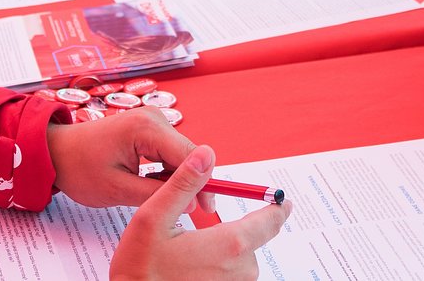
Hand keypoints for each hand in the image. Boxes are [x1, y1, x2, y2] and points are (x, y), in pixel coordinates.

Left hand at [50, 107, 201, 208]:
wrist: (56, 152)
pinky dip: (168, 171)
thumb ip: (157, 194)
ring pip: (181, 154)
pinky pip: (169, 151)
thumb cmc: (79, 168)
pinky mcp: (149, 128)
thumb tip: (191, 201)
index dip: (203, 183)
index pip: (190, 156)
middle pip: (189, 154)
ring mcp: (152, 121)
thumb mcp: (118, 189)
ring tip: (164, 200)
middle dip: (192, 182)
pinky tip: (156, 186)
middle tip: (188, 212)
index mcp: (146, 128)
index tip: (207, 208)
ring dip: (178, 178)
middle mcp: (154, 118)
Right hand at [108, 143, 291, 279]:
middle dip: (228, 232)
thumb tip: (205, 155)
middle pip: (248, 240)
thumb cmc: (139, 269)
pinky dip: (215, 271)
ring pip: (238, 260)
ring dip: (221, 254)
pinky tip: (189, 272)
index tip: (284, 201)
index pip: (269, 221)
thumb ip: (183, 184)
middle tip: (194, 236)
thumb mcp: (153, 217)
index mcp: (229, 244)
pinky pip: (229, 278)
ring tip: (186, 258)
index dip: (278, 208)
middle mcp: (240, 270)